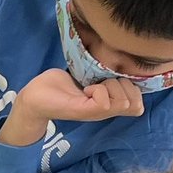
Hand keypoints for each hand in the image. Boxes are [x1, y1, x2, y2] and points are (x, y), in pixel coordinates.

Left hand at [0, 69, 143, 145]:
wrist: (34, 98)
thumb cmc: (57, 86)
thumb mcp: (86, 77)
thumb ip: (101, 73)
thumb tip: (115, 60)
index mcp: (107, 102)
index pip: (139, 103)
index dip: (132, 88)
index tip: (111, 79)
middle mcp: (105, 110)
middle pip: (136, 104)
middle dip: (124, 86)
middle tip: (102, 83)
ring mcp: (95, 112)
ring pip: (124, 103)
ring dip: (112, 87)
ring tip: (93, 86)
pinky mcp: (83, 111)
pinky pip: (105, 103)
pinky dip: (98, 91)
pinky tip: (85, 89)